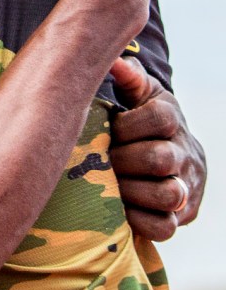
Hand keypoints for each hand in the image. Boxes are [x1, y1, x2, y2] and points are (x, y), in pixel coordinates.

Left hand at [109, 56, 205, 239]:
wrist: (171, 150)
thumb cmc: (140, 116)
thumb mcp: (137, 93)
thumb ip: (129, 77)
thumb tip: (114, 61)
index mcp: (173, 118)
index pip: (160, 118)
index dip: (128, 125)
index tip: (110, 129)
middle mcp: (186, 153)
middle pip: (161, 158)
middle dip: (123, 161)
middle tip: (102, 161)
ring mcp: (187, 187)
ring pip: (168, 195)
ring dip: (131, 191)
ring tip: (110, 184)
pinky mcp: (181, 217)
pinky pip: (164, 228)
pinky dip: (139, 220)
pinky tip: (120, 207)